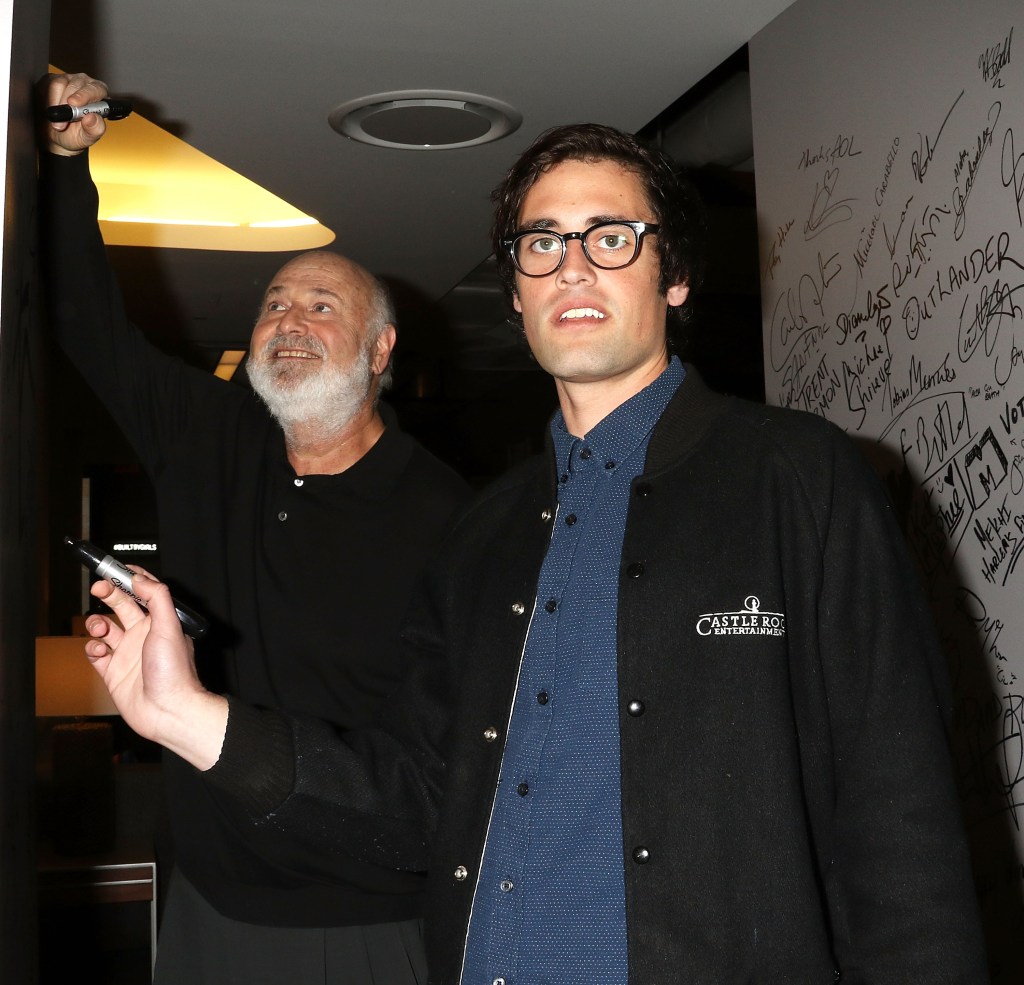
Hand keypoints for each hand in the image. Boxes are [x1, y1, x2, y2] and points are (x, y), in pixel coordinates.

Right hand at [46, 72, 110, 156]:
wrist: (56, 135)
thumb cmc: (76, 134)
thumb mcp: (87, 138)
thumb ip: (94, 129)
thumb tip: (92, 117)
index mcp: (100, 96)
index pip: (96, 89)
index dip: (85, 95)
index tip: (74, 104)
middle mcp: (86, 84)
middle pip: (76, 84)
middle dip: (66, 102)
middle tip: (62, 118)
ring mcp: (69, 80)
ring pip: (60, 83)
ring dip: (56, 103)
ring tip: (58, 120)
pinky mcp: (52, 78)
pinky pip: (48, 83)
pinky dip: (48, 98)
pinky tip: (52, 109)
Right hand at [86, 570, 227, 769]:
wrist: (168, 711)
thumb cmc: (174, 671)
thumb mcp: (168, 626)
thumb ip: (156, 598)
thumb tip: (139, 578)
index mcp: (159, 622)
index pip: (143, 593)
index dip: (129, 579)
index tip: (115, 568)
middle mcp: (143, 635)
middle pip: (121, 606)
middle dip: (108, 594)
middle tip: (98, 587)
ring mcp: (127, 653)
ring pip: (104, 629)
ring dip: (96, 623)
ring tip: (100, 627)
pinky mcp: (113, 672)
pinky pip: (95, 654)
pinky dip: (92, 649)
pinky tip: (99, 651)